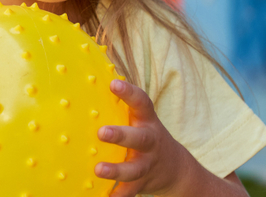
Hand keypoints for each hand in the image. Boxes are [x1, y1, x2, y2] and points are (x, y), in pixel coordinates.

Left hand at [94, 80, 192, 196]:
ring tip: (99, 170)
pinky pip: (129, 192)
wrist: (176, 169)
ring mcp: (147, 164)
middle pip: (139, 138)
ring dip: (117, 170)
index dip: (129, 93)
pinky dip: (117, 196)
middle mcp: (149, 142)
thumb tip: (88, 80)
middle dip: (121, 135)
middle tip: (102, 132)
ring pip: (134, 169)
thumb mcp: (141, 119)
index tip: (114, 84)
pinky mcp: (142, 184)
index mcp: (147, 122)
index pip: (141, 103)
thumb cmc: (146, 136)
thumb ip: (121, 106)